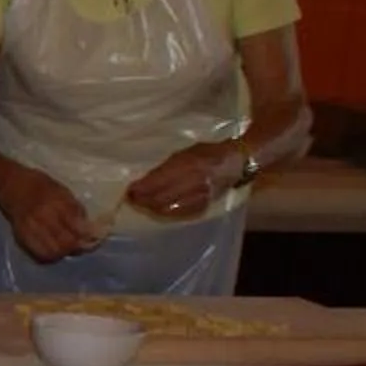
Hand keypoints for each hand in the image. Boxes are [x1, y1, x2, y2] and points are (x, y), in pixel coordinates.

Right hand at [0, 166, 104, 264]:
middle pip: (66, 243)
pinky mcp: (22, 237)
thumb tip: (89, 228)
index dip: (89, 235)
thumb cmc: (39, 184)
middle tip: (85, 244)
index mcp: (55, 203)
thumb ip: (75, 210)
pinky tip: (56, 250)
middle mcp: (42, 218)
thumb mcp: (62, 190)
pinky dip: (51, 255)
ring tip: (70, 246)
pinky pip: (40, 254)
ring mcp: (30, 230)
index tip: (98, 237)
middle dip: (78, 246)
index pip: (77, 227)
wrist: (9, 186)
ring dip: (65, 252)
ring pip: (53, 252)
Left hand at [122, 143, 236, 222]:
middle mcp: (194, 182)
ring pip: (167, 208)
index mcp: (190, 164)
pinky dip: (164, 212)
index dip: (141, 188)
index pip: (158, 181)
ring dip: (150, 208)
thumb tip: (144, 179)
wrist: (237, 163)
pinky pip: (178, 214)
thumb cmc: (209, 152)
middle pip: (160, 198)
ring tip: (140, 204)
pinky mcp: (203, 207)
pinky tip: (156, 209)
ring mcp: (200, 197)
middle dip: (142, 200)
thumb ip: (167, 166)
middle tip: (131, 199)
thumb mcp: (187, 152)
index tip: (129, 189)